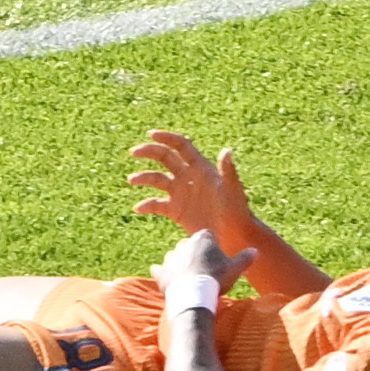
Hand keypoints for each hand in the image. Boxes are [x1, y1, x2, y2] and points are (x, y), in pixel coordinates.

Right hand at [122, 128, 261, 258]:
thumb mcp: (233, 190)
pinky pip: (156, 204)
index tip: (150, 134)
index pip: (181, 146)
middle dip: (148, 152)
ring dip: (143, 177)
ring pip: (156, 179)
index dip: (166, 138)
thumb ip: (229, 171)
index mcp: (200, 168)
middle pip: (164, 157)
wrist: (234, 236)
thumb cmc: (237, 211)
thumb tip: (227, 150)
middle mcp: (188, 177)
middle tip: (133, 153)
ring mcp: (180, 193)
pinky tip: (138, 208)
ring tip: (132, 180)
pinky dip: (146, 205)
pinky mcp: (175, 210)